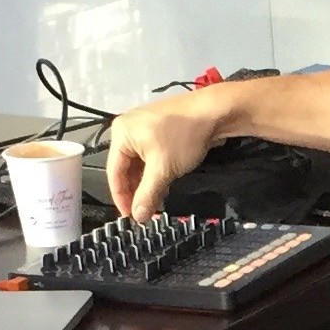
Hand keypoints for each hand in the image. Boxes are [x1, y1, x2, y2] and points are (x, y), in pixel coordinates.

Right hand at [106, 89, 234, 220]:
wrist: (215, 112)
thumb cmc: (184, 136)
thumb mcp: (163, 169)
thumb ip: (148, 195)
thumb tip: (139, 217)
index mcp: (121, 133)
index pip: (114, 172)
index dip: (121, 197)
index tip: (130, 216)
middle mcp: (128, 128)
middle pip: (126, 168)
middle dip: (136, 190)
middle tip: (144, 211)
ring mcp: (145, 128)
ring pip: (140, 163)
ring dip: (147, 183)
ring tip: (155, 201)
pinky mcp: (160, 130)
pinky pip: (151, 156)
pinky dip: (155, 171)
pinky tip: (163, 185)